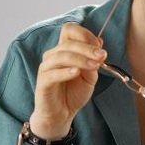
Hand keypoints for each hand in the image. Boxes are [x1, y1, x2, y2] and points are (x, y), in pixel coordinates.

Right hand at [31, 23, 105, 138]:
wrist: (61, 114)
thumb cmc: (74, 93)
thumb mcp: (90, 77)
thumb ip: (93, 61)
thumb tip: (99, 44)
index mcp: (64, 50)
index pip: (69, 30)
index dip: (84, 34)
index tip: (99, 45)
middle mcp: (53, 55)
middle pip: (68, 42)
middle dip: (87, 48)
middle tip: (101, 56)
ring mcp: (46, 68)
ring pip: (61, 56)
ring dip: (80, 59)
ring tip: (94, 66)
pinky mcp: (42, 82)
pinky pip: (53, 73)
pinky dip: (66, 72)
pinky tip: (77, 73)